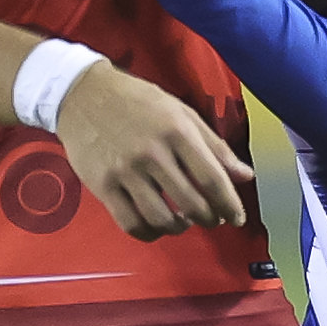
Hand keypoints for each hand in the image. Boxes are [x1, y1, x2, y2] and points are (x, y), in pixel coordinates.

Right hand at [52, 60, 255, 240]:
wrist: (82, 93)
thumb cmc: (137, 101)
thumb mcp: (182, 113)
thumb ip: (214, 146)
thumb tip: (245, 176)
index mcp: (177, 132)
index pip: (212, 179)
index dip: (230, 205)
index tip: (236, 218)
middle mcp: (151, 153)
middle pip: (192, 203)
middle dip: (209, 219)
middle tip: (212, 219)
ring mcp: (124, 171)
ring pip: (161, 219)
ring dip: (179, 228)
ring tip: (183, 221)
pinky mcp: (102, 185)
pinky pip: (130, 223)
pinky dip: (149, 232)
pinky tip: (156, 224)